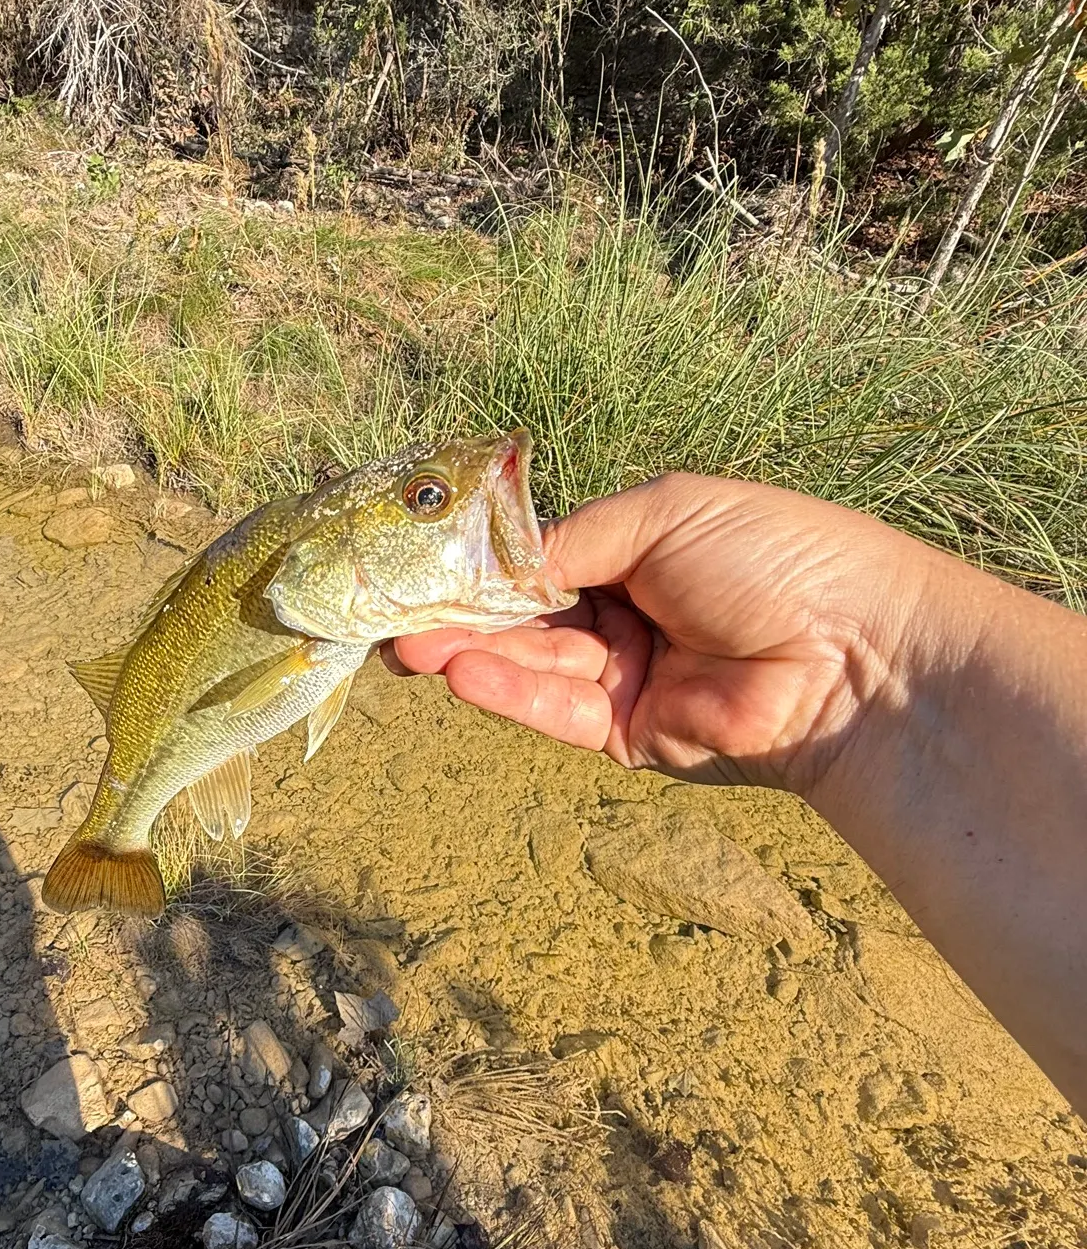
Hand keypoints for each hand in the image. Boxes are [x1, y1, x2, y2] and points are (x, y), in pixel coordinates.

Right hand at [384, 473, 954, 794]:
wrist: (855, 652)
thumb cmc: (770, 556)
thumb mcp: (665, 514)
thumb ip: (573, 537)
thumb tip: (499, 559)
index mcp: (637, 551)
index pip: (541, 558)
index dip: (483, 563)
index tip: (422, 563)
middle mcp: (624, 613)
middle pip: (525, 615)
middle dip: (461, 613)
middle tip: (392, 613)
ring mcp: (624, 676)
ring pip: (532, 663)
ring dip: (470, 653)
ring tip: (408, 646)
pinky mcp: (627, 735)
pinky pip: (557, 710)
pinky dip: (509, 692)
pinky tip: (460, 673)